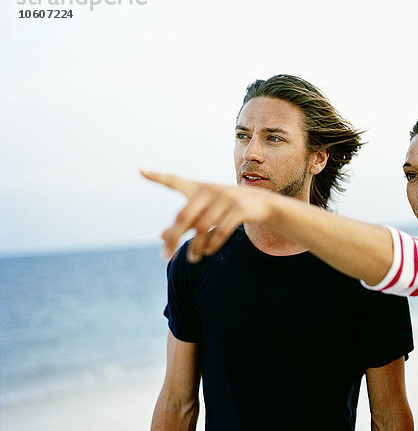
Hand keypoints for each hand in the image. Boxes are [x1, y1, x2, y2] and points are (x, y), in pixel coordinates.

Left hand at [141, 170, 274, 261]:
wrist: (264, 204)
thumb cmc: (229, 208)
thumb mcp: (207, 213)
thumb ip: (186, 223)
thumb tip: (162, 236)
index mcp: (199, 188)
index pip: (175, 181)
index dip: (157, 177)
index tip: (140, 170)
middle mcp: (210, 190)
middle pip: (184, 216)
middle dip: (174, 238)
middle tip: (166, 256)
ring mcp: (226, 198)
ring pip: (202, 227)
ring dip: (194, 247)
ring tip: (192, 259)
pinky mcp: (240, 208)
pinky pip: (221, 230)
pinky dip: (212, 244)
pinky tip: (207, 252)